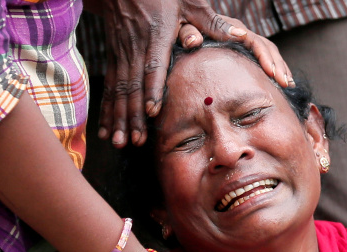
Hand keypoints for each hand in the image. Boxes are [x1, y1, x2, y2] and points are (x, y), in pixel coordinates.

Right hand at [95, 0, 288, 147]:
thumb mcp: (189, 1)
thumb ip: (211, 21)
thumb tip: (239, 35)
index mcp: (156, 36)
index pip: (153, 65)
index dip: (152, 89)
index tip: (153, 111)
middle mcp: (136, 48)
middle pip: (133, 86)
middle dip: (133, 116)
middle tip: (135, 141)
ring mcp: (123, 54)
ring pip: (119, 90)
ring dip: (119, 118)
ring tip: (121, 143)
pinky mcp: (115, 58)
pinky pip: (110, 88)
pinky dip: (107, 111)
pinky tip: (107, 131)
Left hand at [177, 15, 292, 87]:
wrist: (174, 22)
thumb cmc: (174, 27)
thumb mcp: (178, 27)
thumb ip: (186, 33)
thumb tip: (195, 40)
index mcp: (227, 26)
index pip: (252, 40)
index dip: (263, 56)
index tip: (271, 73)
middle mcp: (238, 31)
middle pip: (265, 45)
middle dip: (277, 65)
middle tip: (284, 84)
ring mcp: (242, 40)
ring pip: (269, 51)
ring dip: (280, 67)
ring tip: (288, 85)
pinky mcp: (242, 49)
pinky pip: (264, 57)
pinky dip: (275, 69)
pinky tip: (282, 83)